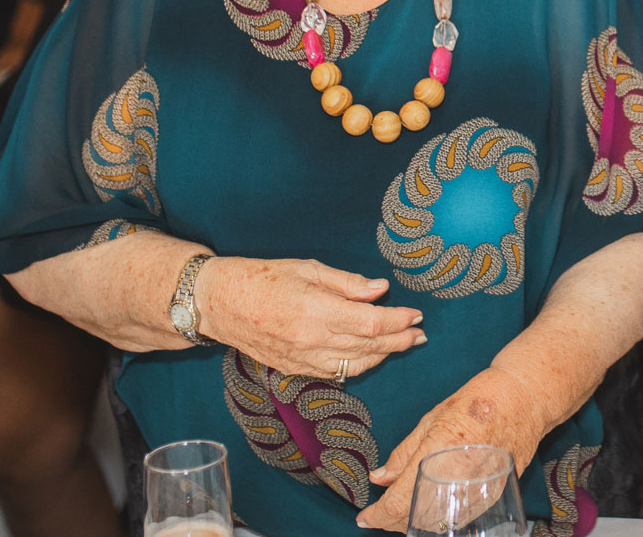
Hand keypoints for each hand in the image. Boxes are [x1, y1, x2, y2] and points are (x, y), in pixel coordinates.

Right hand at [193, 256, 425, 380]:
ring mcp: (303, 360)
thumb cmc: (263, 278)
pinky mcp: (295, 369)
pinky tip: (372, 356)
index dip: (399, 321)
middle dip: (400, 340)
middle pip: (369, 347)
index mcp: (317, 311)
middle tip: (420, 333)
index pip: (371, 323)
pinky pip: (336, 373)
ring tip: (404, 344)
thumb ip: (347, 283)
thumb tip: (380, 289)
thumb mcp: (308, 269)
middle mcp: (312, 341)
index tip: (416, 315)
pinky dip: (359, 365)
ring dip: (384, 356)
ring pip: (356, 364)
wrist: (221, 303)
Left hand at [358, 366, 551, 530]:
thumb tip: (379, 478)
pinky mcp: (493, 494)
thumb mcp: (432, 419)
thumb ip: (403, 453)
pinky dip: (440, 518)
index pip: (399, 501)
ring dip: (415, 522)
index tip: (365, 518)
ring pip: (438, 523)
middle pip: (416, 518)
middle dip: (392, 521)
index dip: (377, 515)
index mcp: (437, 452)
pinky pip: (459, 517)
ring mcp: (477, 489)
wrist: (525, 398)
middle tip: (380, 514)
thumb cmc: (478, 401)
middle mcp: (457, 476)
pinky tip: (431, 509)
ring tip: (401, 514)